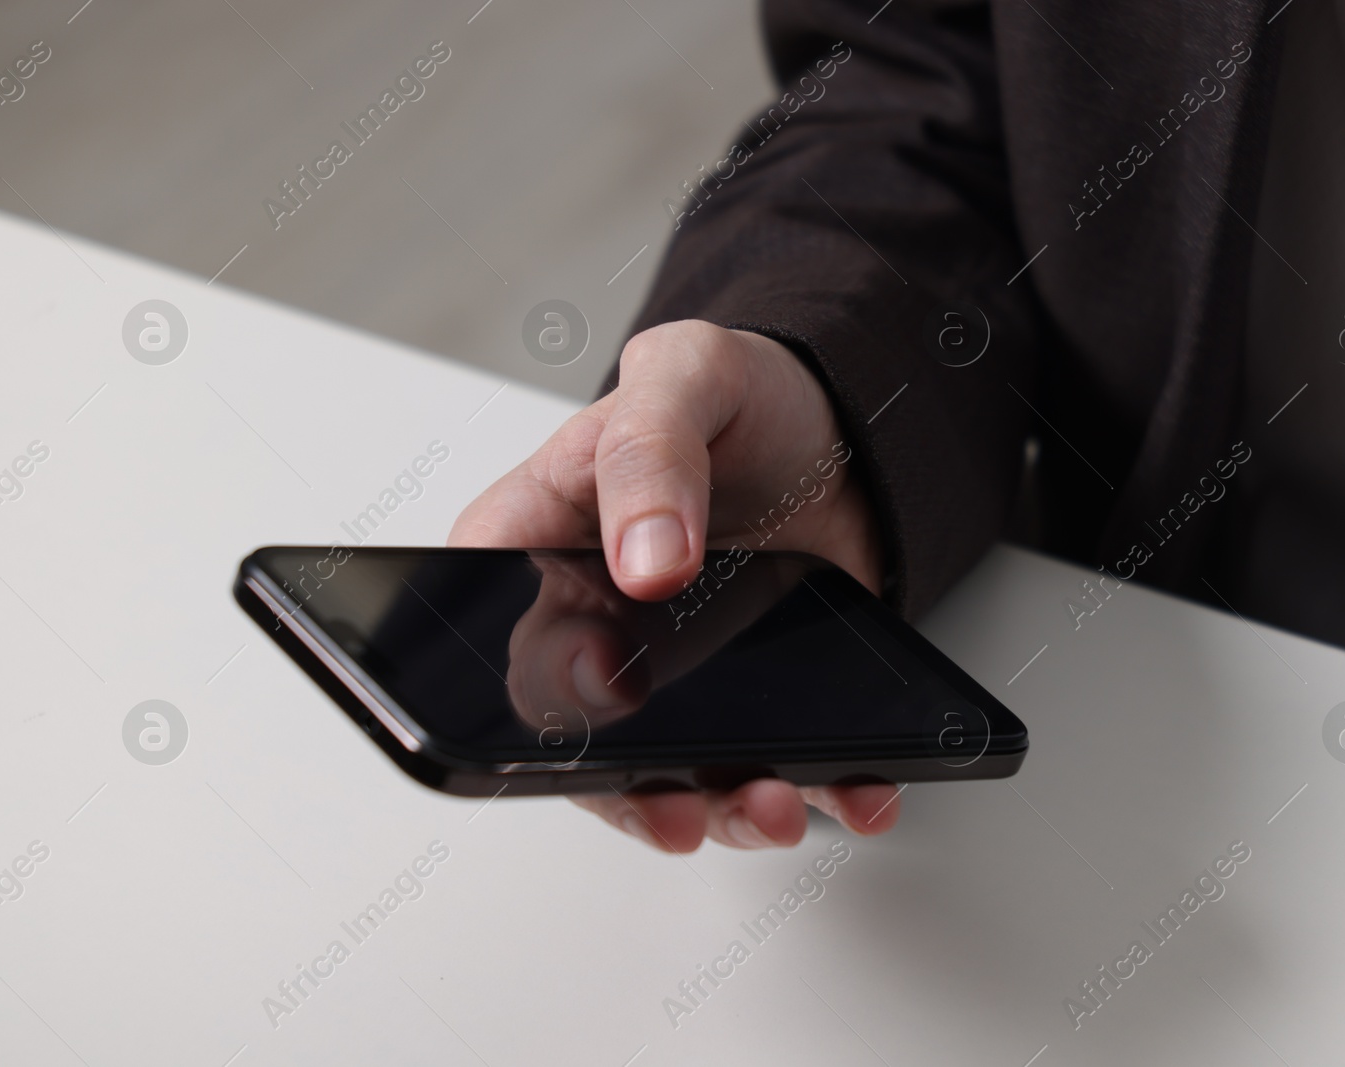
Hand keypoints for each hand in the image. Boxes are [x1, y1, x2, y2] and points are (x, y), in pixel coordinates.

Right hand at [449, 320, 901, 850]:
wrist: (846, 429)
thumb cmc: (740, 395)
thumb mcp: (687, 376)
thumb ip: (648, 452)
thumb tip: (645, 559)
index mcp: (538, 541)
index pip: (490, 627)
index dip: (536, 680)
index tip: (605, 686)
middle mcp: (592, 622)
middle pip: (578, 738)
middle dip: (631, 786)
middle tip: (682, 801)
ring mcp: (671, 672)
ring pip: (670, 773)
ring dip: (722, 808)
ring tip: (775, 805)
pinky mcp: (750, 695)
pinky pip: (767, 762)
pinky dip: (816, 790)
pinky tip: (854, 791)